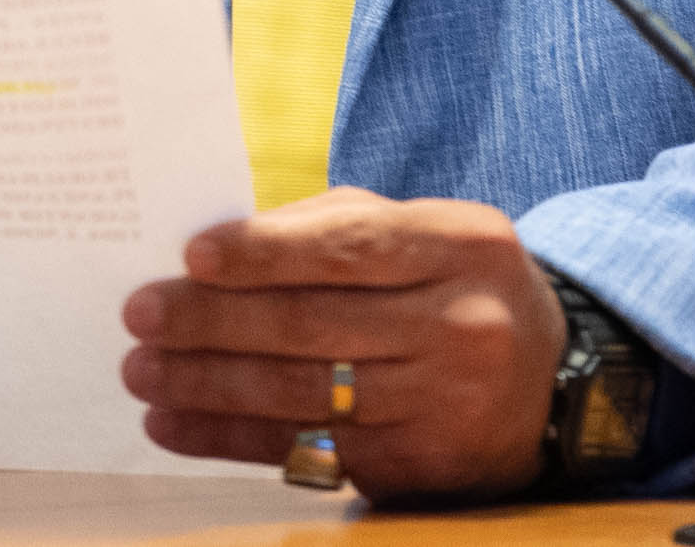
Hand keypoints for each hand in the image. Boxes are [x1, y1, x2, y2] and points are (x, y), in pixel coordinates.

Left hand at [119, 186, 564, 502]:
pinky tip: (179, 425)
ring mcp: (444, 404)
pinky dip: (233, 438)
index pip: (351, 247)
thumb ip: (333, 227)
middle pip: (316, 325)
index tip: (191, 257)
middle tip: (141, 316)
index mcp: (460, 247)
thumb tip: (217, 250)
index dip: (265, 252)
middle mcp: (461, 326)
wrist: (553, 379)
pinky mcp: (420, 466)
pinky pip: (309, 451)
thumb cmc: (456, 286)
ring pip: (304, 395)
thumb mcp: (424, 232)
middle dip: (215, 323)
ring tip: (143, 373)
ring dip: (210, 386)